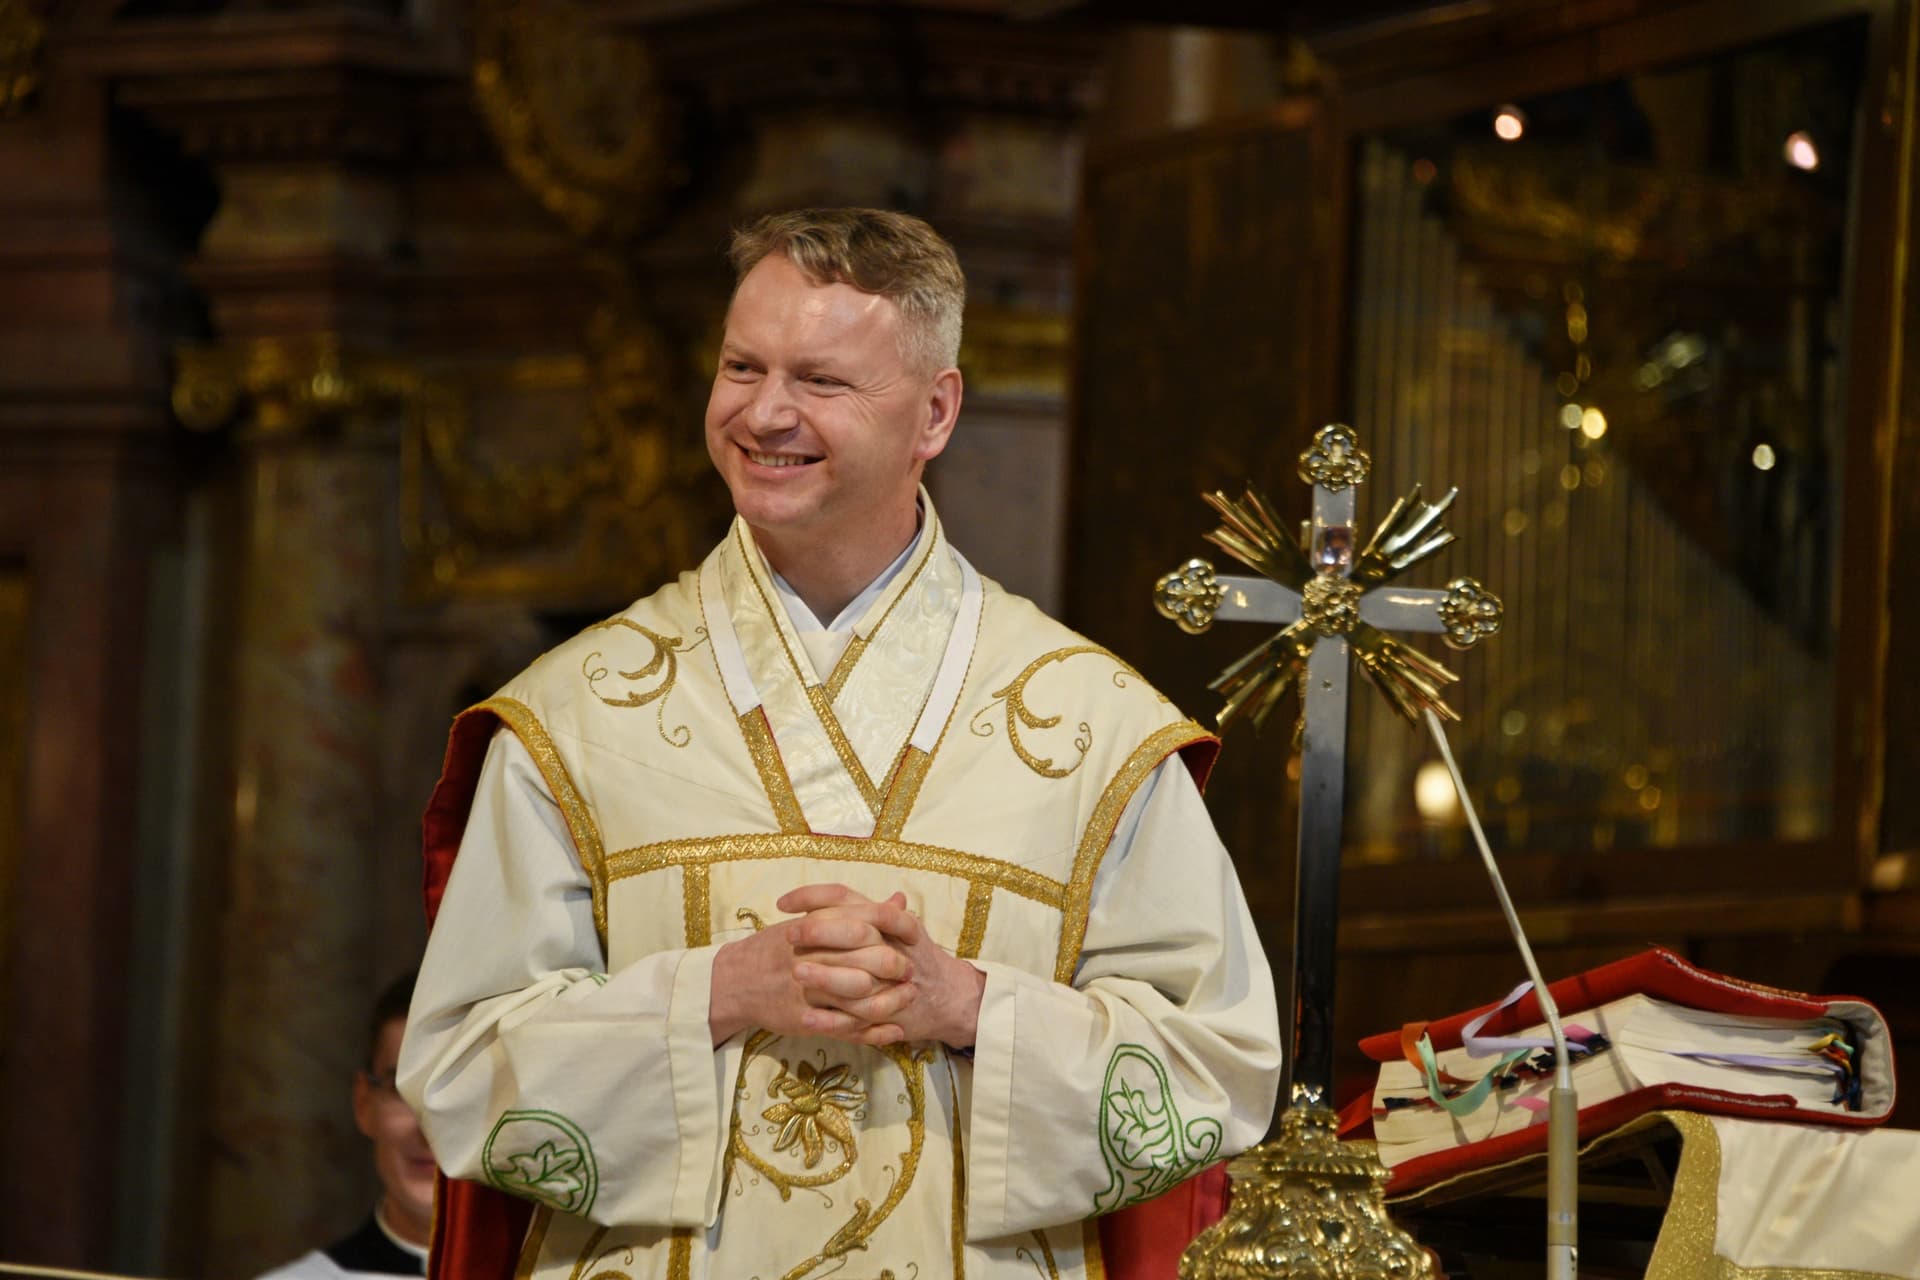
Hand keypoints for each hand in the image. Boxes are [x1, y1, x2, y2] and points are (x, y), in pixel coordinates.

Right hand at [708, 884, 914, 1044]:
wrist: (734, 980)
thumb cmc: (778, 948)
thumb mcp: (812, 919)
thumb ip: (856, 911)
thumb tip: (900, 901)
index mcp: (813, 927)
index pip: (861, 924)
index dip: (891, 932)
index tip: (911, 938)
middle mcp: (810, 956)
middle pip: (864, 960)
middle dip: (894, 967)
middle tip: (911, 972)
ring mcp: (806, 990)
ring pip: (858, 998)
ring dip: (889, 1001)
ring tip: (907, 1000)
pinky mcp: (801, 1019)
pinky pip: (843, 1028)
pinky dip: (872, 1032)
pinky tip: (892, 1030)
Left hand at [781, 884, 985, 1049]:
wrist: (950, 997)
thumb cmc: (915, 955)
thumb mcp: (894, 926)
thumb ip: (865, 911)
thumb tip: (828, 898)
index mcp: (887, 919)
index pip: (846, 897)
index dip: (812, 896)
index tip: (782, 903)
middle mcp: (891, 944)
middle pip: (854, 929)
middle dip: (818, 931)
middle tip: (788, 936)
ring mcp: (892, 980)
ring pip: (858, 975)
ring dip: (824, 976)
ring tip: (794, 974)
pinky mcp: (890, 1012)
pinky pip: (860, 1018)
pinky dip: (833, 1020)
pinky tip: (807, 1018)